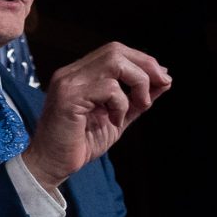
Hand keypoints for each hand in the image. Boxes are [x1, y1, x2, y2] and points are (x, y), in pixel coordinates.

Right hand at [17, 42, 170, 188]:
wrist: (52, 165)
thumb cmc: (80, 144)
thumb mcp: (119, 118)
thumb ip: (138, 99)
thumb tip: (165, 80)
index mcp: (80, 75)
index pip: (115, 52)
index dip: (143, 61)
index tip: (162, 80)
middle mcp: (71, 73)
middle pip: (116, 50)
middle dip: (146, 65)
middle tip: (161, 85)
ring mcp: (67, 83)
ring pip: (115, 63)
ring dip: (138, 83)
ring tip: (139, 106)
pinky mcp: (68, 97)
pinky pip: (108, 88)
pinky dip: (121, 104)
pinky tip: (114, 120)